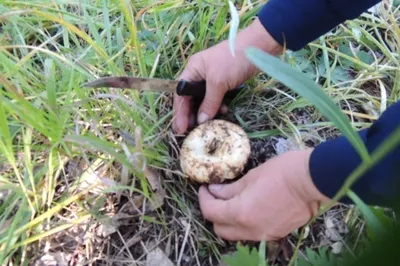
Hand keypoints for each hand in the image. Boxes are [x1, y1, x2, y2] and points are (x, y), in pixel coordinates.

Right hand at [172, 18, 282, 133]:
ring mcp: (211, 78)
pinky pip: (215, 98)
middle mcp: (199, 75)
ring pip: (203, 100)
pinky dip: (217, 106)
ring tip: (207, 125)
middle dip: (191, 115)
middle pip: (190, 98)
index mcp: (192, 70)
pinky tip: (223, 111)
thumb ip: (209, 102)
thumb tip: (201, 121)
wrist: (258, 47)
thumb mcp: (218, 82)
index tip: (181, 128)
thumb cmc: (233, 61)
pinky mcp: (223, 82)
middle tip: (191, 132)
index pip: (181, 94)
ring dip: (205, 112)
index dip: (180, 112)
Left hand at [198, 149, 330, 240]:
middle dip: (214, 212)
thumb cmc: (282, 172)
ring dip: (228, 220)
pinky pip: (252, 233)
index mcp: (241, 213)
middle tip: (216, 195)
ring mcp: (264, 234)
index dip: (203, 198)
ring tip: (233, 201)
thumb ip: (230, 188)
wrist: (314, 181)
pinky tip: (250, 207)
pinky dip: (245, 223)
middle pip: (220, 228)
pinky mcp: (277, 234)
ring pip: (236, 234)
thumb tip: (214, 191)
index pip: (211, 212)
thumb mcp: (252, 176)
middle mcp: (250, 230)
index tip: (205, 187)